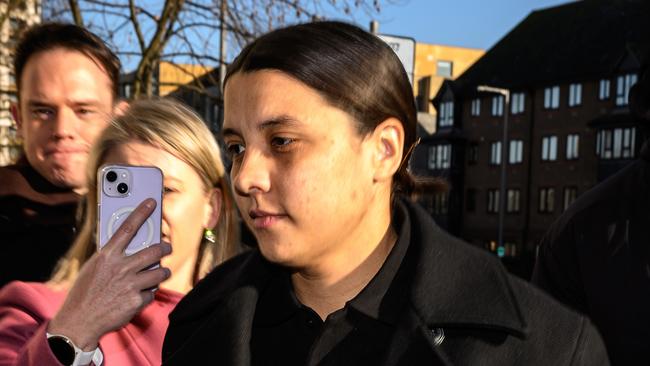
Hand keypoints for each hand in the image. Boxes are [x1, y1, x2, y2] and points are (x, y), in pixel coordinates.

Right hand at [48, 198, 171, 349]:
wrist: (78, 322)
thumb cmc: (84, 293)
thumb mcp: (92, 268)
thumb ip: (110, 256)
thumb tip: (127, 246)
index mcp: (107, 256)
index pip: (128, 227)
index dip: (141, 212)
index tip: (152, 202)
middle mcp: (121, 267)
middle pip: (154, 250)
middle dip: (165, 248)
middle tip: (167, 247)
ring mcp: (130, 284)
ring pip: (160, 272)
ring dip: (163, 272)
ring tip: (161, 272)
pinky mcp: (136, 300)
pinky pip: (151, 293)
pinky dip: (147, 294)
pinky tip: (139, 296)